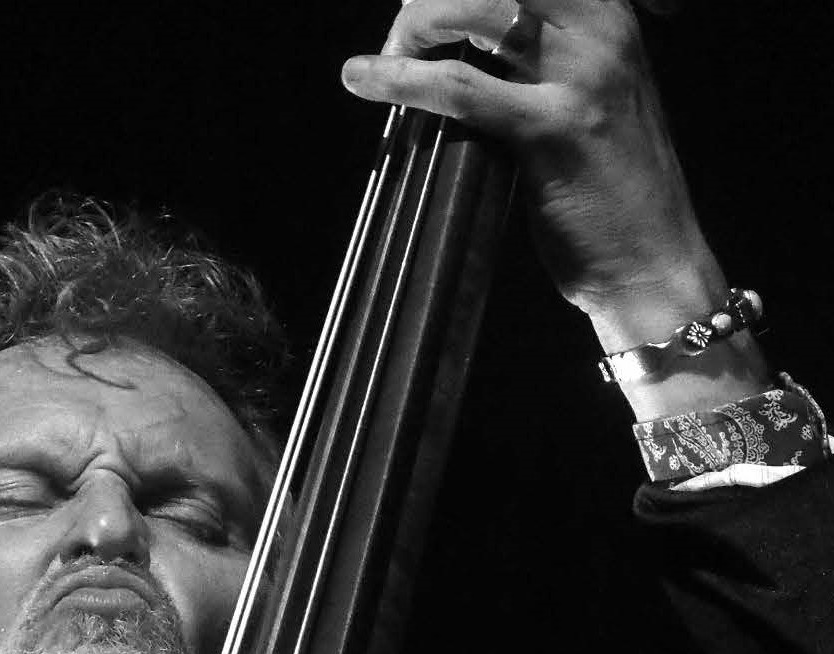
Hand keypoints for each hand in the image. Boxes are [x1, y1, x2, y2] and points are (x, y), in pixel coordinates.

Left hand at [341, 1, 770, 413]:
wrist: (654, 264)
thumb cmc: (611, 195)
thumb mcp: (583, 102)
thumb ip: (535, 66)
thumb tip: (459, 49)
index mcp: (609, 13)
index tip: (422, 9)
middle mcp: (601, 27)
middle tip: (402, 38)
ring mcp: (582, 73)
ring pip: (478, 7)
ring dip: (416, 25)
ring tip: (388, 59)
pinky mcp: (552, 128)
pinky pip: (462, 87)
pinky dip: (403, 80)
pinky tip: (363, 77)